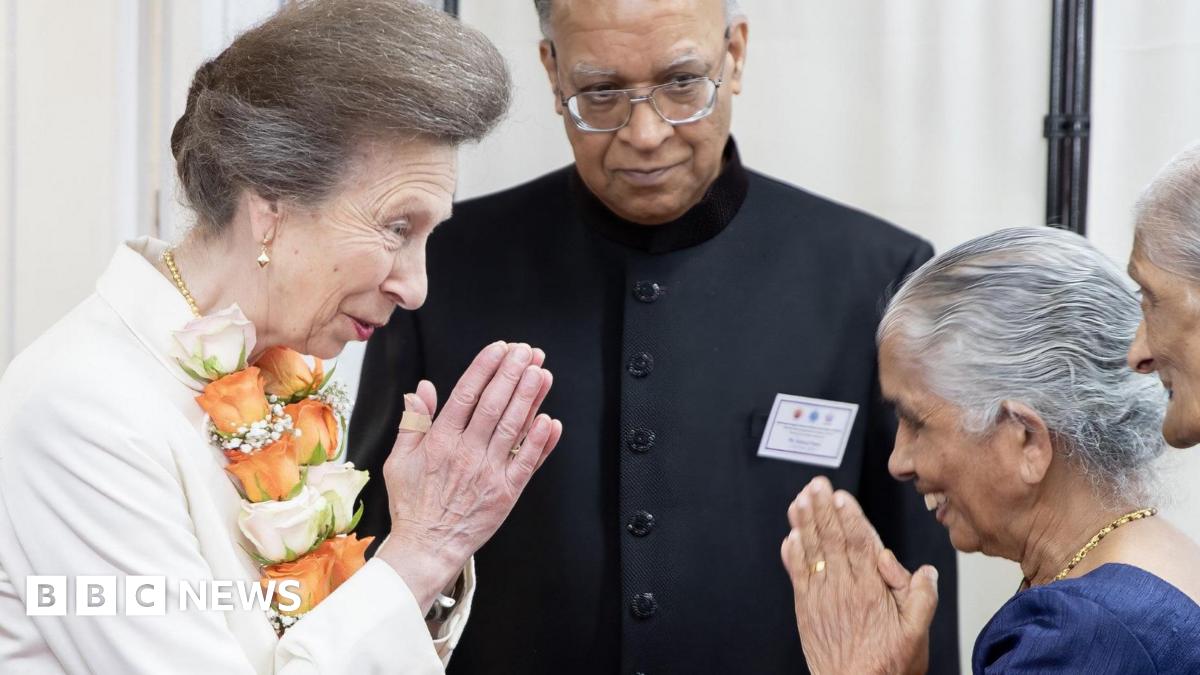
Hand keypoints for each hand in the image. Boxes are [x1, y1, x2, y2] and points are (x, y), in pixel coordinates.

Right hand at [375, 342, 562, 609]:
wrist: (427, 547)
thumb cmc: (412, 505)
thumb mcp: (399, 460)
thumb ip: (413, 422)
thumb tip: (422, 389)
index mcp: (440, 441)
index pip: (466, 394)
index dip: (485, 368)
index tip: (500, 349)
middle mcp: (466, 453)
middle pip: (494, 405)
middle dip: (513, 374)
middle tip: (528, 352)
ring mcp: (488, 473)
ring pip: (513, 428)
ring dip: (530, 398)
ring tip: (542, 374)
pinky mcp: (506, 493)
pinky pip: (527, 463)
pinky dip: (540, 442)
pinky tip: (550, 421)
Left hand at [780, 477, 937, 674]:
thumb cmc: (887, 666)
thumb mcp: (918, 633)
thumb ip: (922, 596)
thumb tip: (925, 570)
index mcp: (871, 589)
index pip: (859, 543)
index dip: (849, 516)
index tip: (841, 495)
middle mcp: (843, 588)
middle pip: (831, 539)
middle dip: (823, 509)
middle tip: (816, 485)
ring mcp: (821, 597)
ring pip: (812, 551)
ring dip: (805, 522)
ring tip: (800, 500)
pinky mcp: (806, 609)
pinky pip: (797, 574)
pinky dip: (793, 553)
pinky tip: (791, 535)